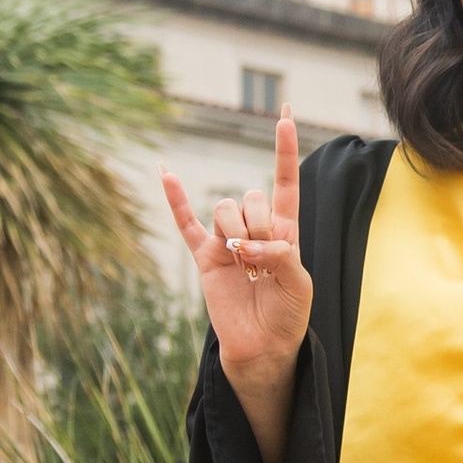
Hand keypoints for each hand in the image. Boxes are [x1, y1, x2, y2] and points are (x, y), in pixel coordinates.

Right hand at [162, 114, 310, 462]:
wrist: (263, 348)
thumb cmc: (288, 315)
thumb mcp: (299, 283)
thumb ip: (282, 253)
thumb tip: (249, 242)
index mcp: (284, 228)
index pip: (284, 181)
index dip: (284, 149)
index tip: (285, 114)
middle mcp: (254, 228)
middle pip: (250, 196)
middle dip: (259, 220)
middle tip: (263, 255)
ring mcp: (227, 240)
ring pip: (224, 208)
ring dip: (236, 228)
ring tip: (245, 260)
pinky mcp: (205, 257)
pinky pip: (186, 224)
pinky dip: (175, 199)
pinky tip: (164, 172)